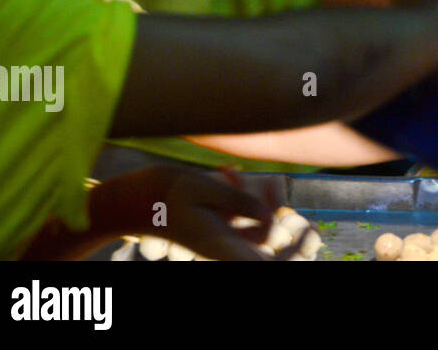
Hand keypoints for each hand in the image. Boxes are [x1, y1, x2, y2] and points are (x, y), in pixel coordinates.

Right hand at [114, 166, 297, 260]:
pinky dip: (243, 191)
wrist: (130, 198)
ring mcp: (224, 235)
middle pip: (269, 237)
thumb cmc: (163, 191)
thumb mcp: (204, 189)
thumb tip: (272, 216)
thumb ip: (240, 204)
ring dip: (254, 192)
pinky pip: (245, 211)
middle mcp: (227, 246)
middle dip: (275, 206)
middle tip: (267, 181)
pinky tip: (225, 172)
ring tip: (228, 172)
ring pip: (258, 219)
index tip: (307, 230)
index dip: (293, 254)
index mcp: (224, 247)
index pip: (267, 265)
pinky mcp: (220, 224)